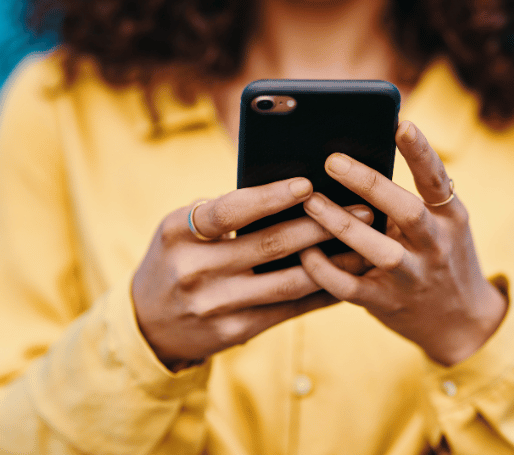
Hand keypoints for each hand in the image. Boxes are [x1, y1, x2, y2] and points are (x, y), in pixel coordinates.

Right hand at [132, 177, 372, 368]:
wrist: (148, 323)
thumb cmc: (175, 258)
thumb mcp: (180, 229)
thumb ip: (220, 212)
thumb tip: (290, 191)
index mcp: (178, 233)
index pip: (228, 210)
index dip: (270, 197)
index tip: (308, 184)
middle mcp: (195, 270)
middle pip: (269, 244)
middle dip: (321, 225)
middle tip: (362, 208)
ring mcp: (215, 305)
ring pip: (287, 281)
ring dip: (332, 261)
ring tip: (365, 243)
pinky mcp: (234, 331)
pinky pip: (287, 309)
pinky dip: (320, 292)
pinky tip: (345, 276)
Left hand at [299, 121, 507, 366]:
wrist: (461, 322)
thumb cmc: (440, 256)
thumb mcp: (442, 224)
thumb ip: (412, 197)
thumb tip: (361, 156)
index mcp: (450, 218)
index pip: (437, 179)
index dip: (420, 152)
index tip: (401, 123)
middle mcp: (435, 245)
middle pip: (406, 210)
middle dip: (368, 184)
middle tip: (331, 160)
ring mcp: (412, 277)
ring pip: (377, 250)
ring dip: (341, 224)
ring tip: (310, 201)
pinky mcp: (387, 303)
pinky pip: (350, 287)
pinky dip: (325, 270)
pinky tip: (304, 252)